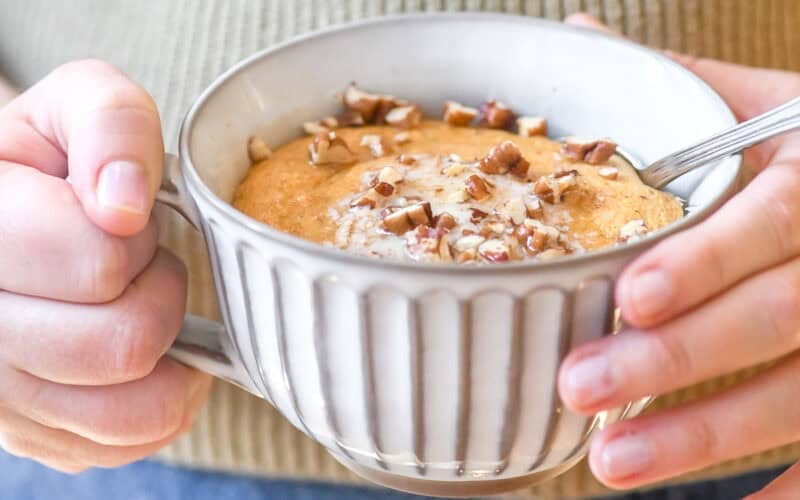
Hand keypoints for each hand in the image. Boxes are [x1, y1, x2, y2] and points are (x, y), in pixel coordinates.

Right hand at [0, 60, 210, 472]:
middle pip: (120, 344)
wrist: (20, 212)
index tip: (122, 219)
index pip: (97, 265)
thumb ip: (110, 126)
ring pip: (130, 408)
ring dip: (162, 348)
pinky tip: (145, 352)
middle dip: (157, 293)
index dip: (136, 239)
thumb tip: (122, 205)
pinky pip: (131, 440)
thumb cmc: (57, 160)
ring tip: (136, 302)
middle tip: (139, 263)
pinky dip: (162, 398)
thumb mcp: (81, 106)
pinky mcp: (32, 434)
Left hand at [557, 14, 799, 496]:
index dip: (707, 261)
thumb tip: (576, 36)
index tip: (630, 298)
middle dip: (679, 359)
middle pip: (778, 316)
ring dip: (707, 435)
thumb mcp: (778, 101)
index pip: (772, 221)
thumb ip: (688, 84)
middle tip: (581, 388)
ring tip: (612, 463)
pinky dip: (796, 485)